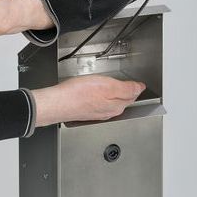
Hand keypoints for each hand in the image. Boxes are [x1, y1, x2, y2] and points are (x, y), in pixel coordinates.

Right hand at [31, 75, 145, 125]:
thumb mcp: (107, 86)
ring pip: (111, 102)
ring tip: (119, 87)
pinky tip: (100, 92)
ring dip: (116, 95)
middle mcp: (108, 112)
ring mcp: (97, 113)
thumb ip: (126, 88)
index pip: (133, 96)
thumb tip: (140, 88)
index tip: (139, 83)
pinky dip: (103, 97)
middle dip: (128, 92)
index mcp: (116, 106)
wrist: (57, 103)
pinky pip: (100, 103)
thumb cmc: (79, 94)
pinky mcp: (86, 111)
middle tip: (132, 84)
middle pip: (123, 100)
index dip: (136, 87)